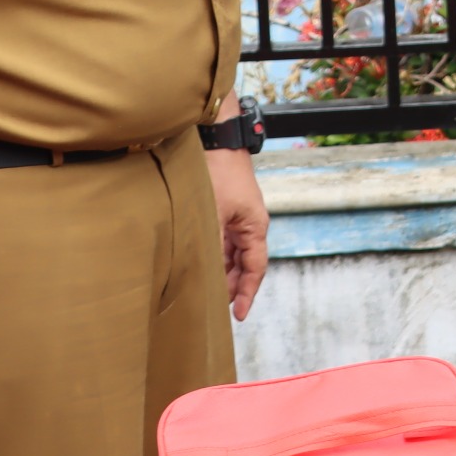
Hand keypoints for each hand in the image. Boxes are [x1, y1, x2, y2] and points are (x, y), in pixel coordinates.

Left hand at [205, 122, 270, 320]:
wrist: (217, 141)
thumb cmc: (219, 172)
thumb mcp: (213, 212)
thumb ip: (210, 244)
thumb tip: (203, 273)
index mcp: (255, 226)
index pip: (255, 268)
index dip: (247, 293)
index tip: (239, 315)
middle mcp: (249, 225)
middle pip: (244, 264)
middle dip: (233, 287)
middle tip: (218, 310)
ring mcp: (237, 218)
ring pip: (232, 254)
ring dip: (222, 272)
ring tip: (206, 292)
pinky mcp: (224, 210)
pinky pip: (222, 241)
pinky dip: (214, 256)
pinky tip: (200, 265)